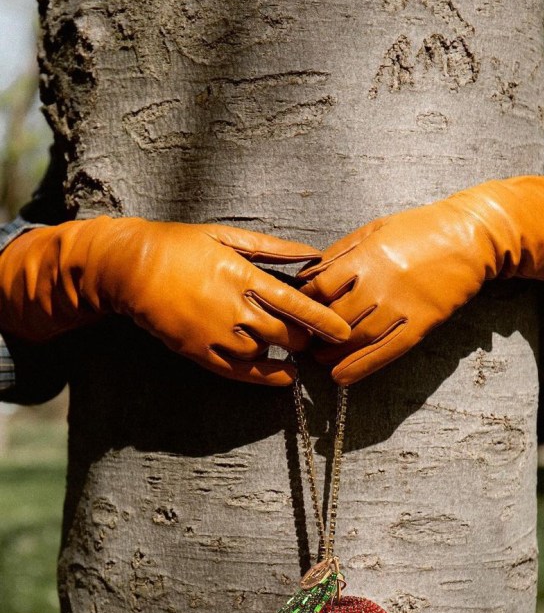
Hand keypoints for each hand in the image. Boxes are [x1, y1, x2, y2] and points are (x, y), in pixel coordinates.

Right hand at [0, 218, 349, 385]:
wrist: (130, 269)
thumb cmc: (180, 245)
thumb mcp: (227, 236)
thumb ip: (272, 248)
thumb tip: (310, 253)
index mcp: (244, 277)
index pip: (296, 305)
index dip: (324, 321)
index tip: (344, 331)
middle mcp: (234, 309)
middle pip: (286, 334)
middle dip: (306, 338)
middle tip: (316, 336)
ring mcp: (215, 334)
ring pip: (265, 353)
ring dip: (284, 352)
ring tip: (294, 348)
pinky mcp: (199, 352)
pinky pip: (238, 372)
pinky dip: (263, 376)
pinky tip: (281, 375)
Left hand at [298, 174, 543, 384]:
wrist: (470, 237)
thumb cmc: (419, 229)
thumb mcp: (374, 229)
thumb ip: (340, 252)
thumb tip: (307, 274)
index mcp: (367, 256)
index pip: (321, 287)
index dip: (304, 302)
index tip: (295, 311)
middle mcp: (381, 283)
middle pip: (336, 317)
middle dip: (314, 333)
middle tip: (301, 343)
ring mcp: (403, 306)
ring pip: (358, 338)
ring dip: (333, 353)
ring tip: (319, 359)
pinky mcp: (422, 323)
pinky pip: (387, 351)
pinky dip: (362, 367)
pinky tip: (342, 377)